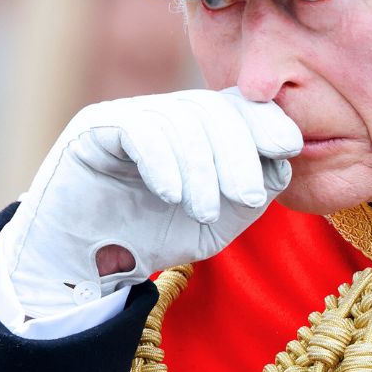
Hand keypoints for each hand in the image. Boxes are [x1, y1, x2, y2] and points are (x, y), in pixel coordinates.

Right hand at [0, 88, 301, 317]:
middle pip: (213, 110)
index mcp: (196, 127)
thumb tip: (281, 161)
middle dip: (239, 152)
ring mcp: (128, 114)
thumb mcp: (218, 222)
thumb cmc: (152, 238)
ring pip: (179, 121)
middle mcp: (164, 112)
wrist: (82, 266)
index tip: (290, 147)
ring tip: (205, 212)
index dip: (266, 120)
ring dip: (200, 170)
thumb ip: (252, 192)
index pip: (237, 105)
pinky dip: (162, 162)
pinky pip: (138, 130)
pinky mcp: (94, 128)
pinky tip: (171, 195)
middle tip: (249, 197)